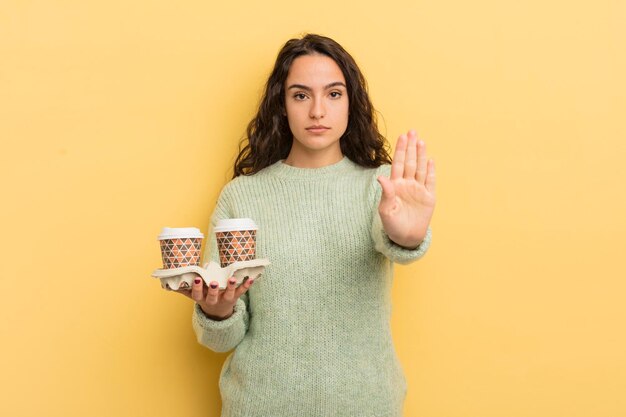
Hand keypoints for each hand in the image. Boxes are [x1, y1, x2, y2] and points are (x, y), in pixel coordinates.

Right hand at [176, 276, 253, 319]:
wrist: (218, 314)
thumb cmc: (204, 298)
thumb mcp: (193, 296)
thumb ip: (183, 288)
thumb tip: (167, 281)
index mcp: (202, 298)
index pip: (197, 294)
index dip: (197, 288)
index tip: (196, 280)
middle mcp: (213, 300)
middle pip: (212, 296)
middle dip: (212, 289)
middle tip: (213, 283)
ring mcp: (225, 299)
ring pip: (228, 294)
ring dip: (231, 286)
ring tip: (232, 279)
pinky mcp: (235, 297)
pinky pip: (241, 292)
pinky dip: (246, 285)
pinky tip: (251, 279)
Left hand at [377, 130, 435, 248]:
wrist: (406, 238)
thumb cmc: (392, 225)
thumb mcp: (386, 210)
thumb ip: (386, 193)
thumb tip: (381, 177)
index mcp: (395, 186)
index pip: (398, 164)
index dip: (401, 151)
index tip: (402, 137)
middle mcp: (407, 184)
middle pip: (410, 162)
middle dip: (411, 147)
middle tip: (412, 131)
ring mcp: (419, 190)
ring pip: (420, 169)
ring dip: (421, 155)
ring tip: (421, 141)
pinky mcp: (429, 197)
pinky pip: (430, 181)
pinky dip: (430, 171)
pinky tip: (430, 160)